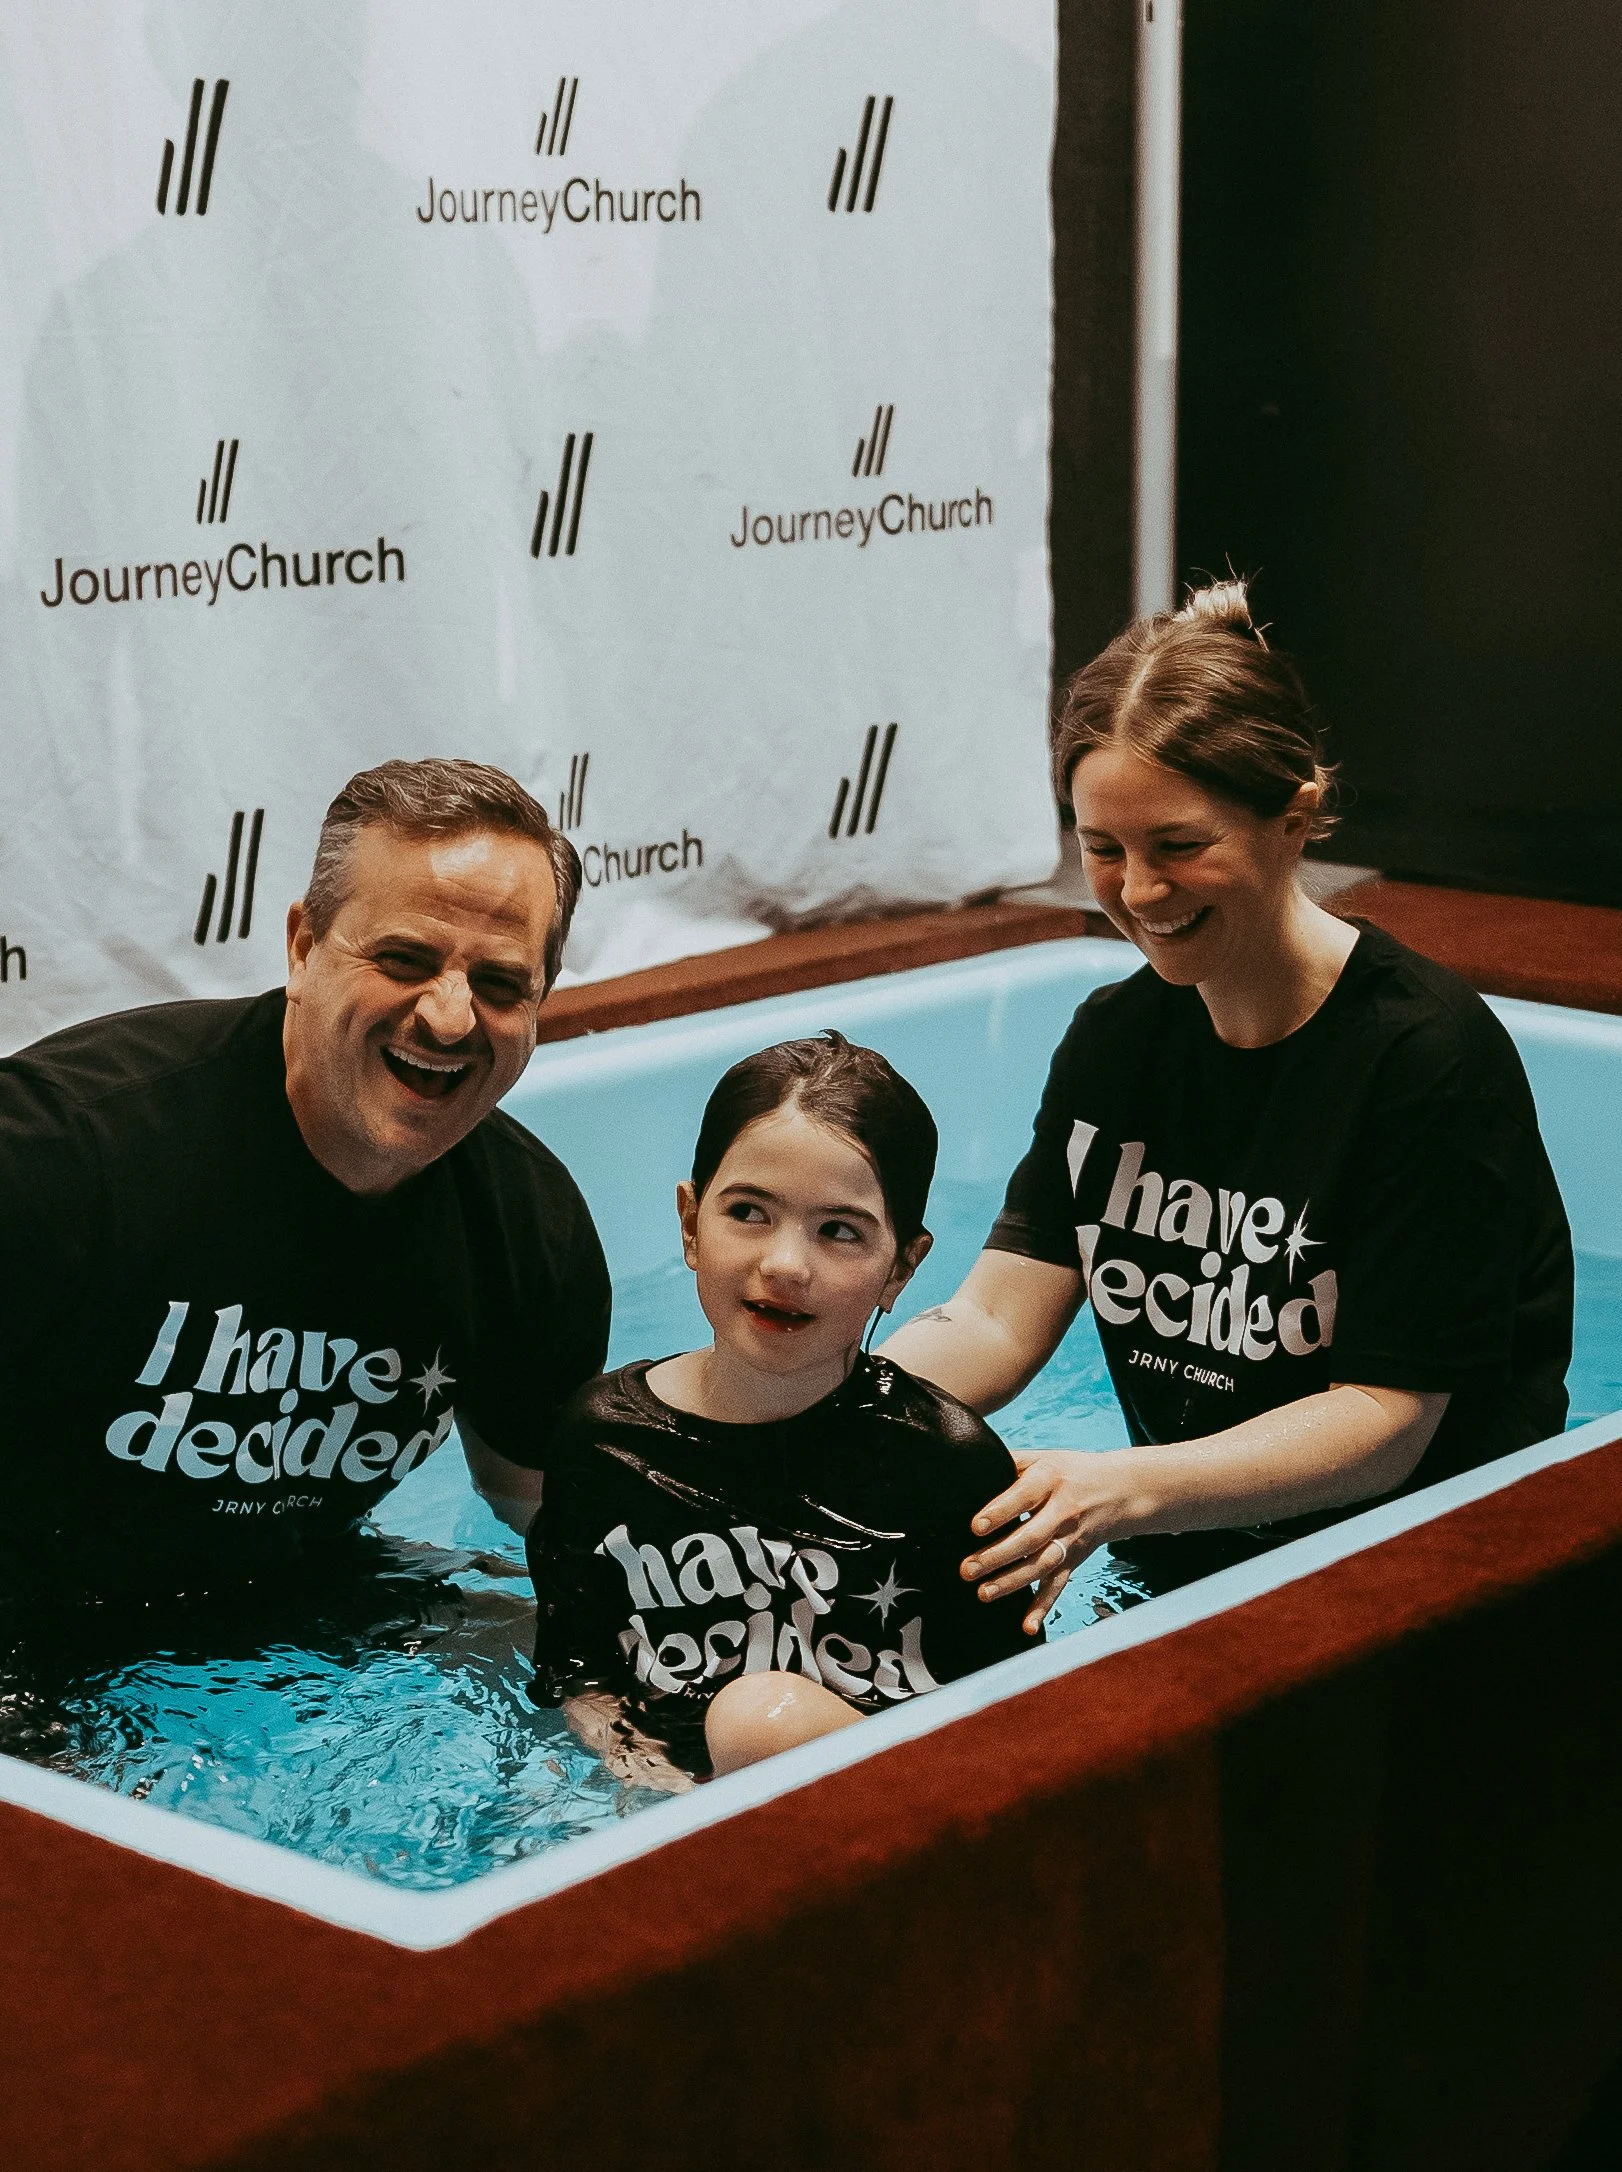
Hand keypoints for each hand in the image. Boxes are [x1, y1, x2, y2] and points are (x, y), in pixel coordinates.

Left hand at [962, 1447, 1140, 1634]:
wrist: (1120, 1490)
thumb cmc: (1069, 1471)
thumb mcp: (1042, 1457)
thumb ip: (1008, 1462)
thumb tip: (969, 1465)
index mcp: (1051, 1479)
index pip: (1024, 1496)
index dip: (1000, 1512)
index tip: (976, 1527)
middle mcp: (1063, 1512)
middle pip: (1031, 1537)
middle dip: (998, 1555)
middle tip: (967, 1569)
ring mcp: (1070, 1539)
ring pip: (1042, 1564)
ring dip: (1013, 1582)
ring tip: (984, 1593)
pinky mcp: (1074, 1559)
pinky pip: (1058, 1585)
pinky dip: (1043, 1607)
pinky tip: (1027, 1626)